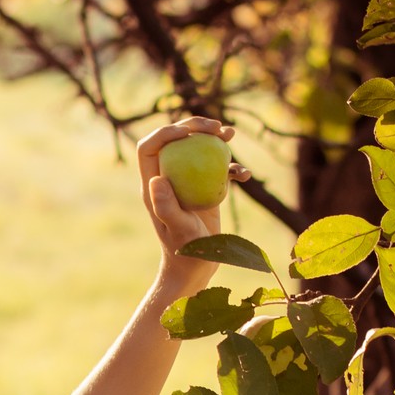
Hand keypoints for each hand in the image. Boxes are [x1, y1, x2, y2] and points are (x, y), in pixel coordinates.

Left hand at [137, 117, 249, 296]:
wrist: (197, 268)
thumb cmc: (185, 252)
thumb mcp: (177, 229)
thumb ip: (166, 206)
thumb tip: (157, 179)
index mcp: (153, 184)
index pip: (149, 147)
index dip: (165, 133)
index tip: (187, 133)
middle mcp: (169, 178)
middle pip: (176, 141)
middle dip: (194, 126)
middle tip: (216, 127)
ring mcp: (188, 183)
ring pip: (197, 149)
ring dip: (214, 138)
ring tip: (230, 134)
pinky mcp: (205, 190)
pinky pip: (218, 170)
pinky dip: (232, 167)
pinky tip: (245, 174)